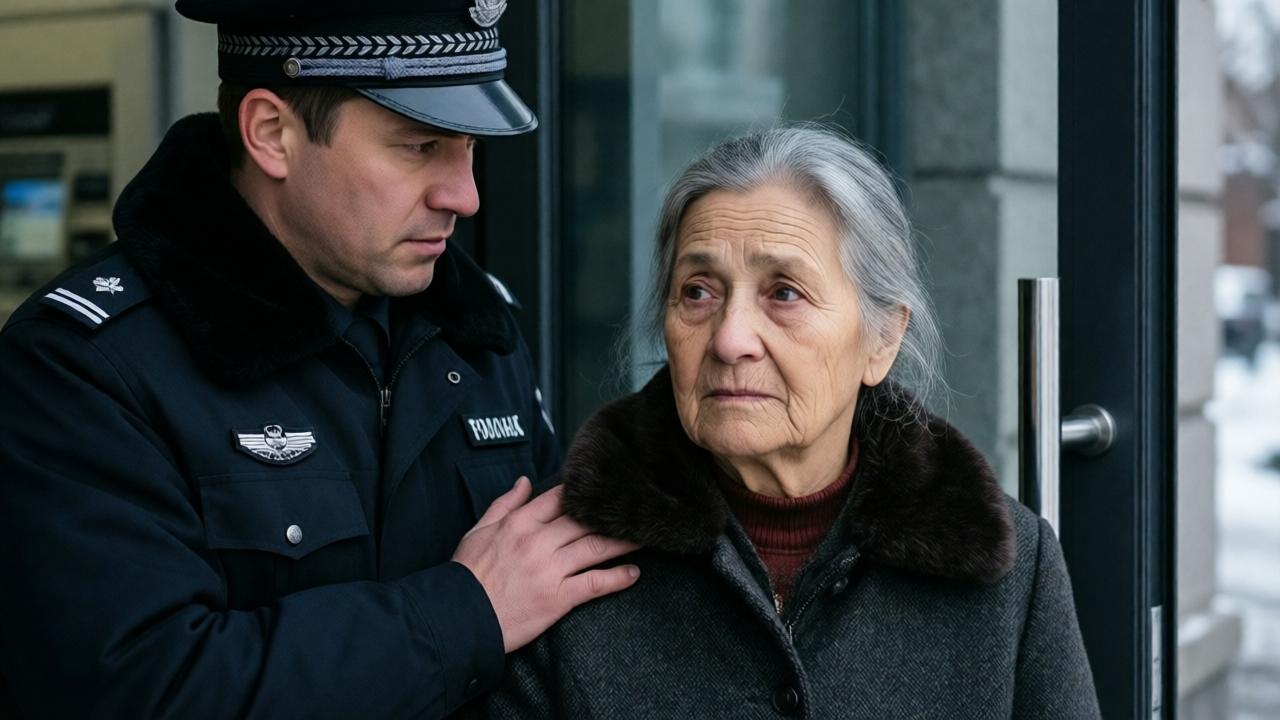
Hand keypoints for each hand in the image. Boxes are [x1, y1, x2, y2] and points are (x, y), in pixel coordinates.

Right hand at [452, 477, 640, 652]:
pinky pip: (594, 583)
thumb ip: (505, 504)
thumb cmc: (466, 576)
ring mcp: (550, 569)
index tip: (604, 489)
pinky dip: (617, 578)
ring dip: (623, 541)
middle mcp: (538, 541)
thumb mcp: (478, 531)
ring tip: (644, 536)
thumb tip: (525, 481)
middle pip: (585, 520)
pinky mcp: (557, 598)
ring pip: (595, 547)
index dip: (585, 492)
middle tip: (635, 510)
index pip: (560, 498)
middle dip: (611, 514)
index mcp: (519, 523)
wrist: (458, 618)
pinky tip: (633, 574)